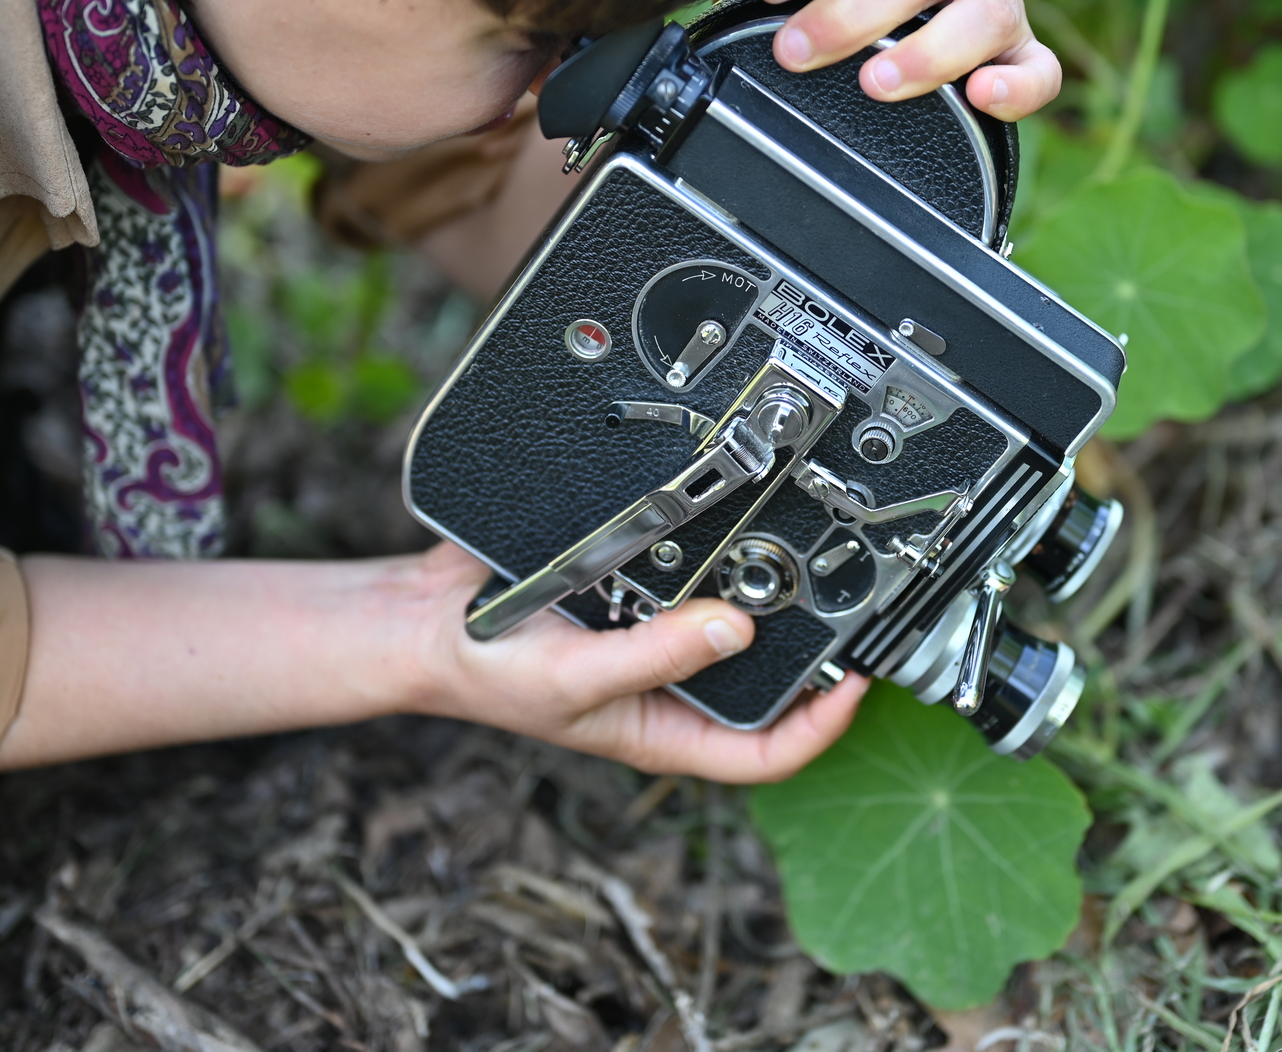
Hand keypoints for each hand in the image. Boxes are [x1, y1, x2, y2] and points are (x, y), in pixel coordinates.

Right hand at [407, 545, 867, 781]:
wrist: (425, 618)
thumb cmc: (487, 671)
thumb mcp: (577, 678)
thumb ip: (656, 656)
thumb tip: (736, 630)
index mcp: (662, 730)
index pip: (762, 755)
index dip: (820, 729)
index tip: (856, 685)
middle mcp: (668, 689)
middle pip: (762, 690)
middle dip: (808, 659)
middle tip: (846, 612)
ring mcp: (654, 639)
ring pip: (731, 628)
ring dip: (763, 601)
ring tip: (802, 564)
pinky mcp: (634, 593)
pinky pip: (688, 579)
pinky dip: (710, 555)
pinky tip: (726, 527)